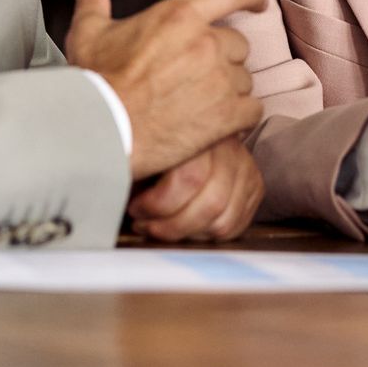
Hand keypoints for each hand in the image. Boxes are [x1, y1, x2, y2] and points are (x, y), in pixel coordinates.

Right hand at [65, 0, 266, 179]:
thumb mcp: (88, 36)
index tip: (258, 1)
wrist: (102, 132)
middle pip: (237, 44)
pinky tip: (219, 124)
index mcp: (180, 16)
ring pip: (245, 79)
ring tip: (198, 104)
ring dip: (229, 89)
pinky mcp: (227, 115)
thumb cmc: (96, 84)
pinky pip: (252, 110)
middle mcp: (207, 43)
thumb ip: (94, 6)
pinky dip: (240, 117)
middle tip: (196, 77)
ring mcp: (220, 80)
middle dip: (223, 58)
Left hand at [126, 137, 263, 241]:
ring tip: (164, 228)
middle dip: (173, 225)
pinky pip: (236, 224)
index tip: (135, 209)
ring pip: (224, 219)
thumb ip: (137, 164)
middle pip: (210, 203)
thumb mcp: (143, 148)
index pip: (190, 178)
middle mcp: (228, 146)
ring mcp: (245, 166)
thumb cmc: (154, 146)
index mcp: (198, 131)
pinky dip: (209, 236)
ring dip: (189, 233)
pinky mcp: (254, 184)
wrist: (188, 130)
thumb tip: (113, 189)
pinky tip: (187, 228)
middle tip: (146, 225)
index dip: (158, 204)